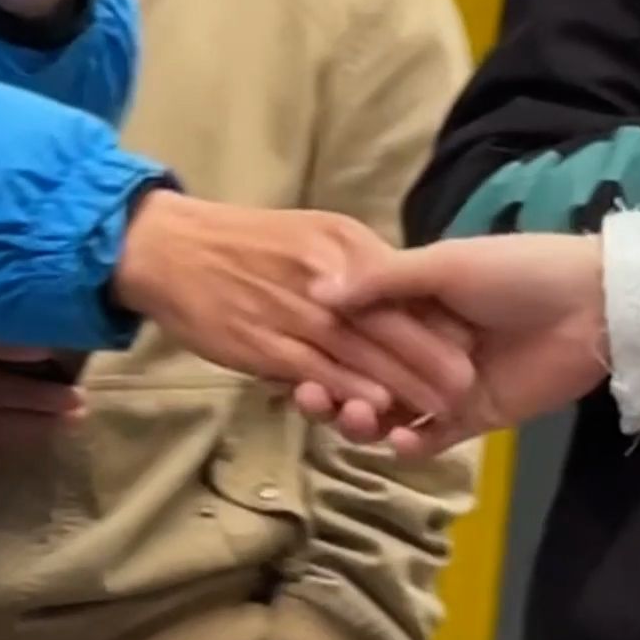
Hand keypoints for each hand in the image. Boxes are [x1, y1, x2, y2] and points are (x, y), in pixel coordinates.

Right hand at [112, 191, 475, 426]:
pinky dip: (346, 390)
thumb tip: (399, 293)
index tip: (470, 339)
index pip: (401, 284)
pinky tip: (375, 408)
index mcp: (341, 244)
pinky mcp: (265, 344)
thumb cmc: (242, 239)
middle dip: (431, 355)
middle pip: (389, 322)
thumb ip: (357, 262)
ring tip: (438, 403)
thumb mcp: (312, 231)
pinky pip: (314, 372)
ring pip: (357, 353)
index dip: (434, 315)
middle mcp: (325, 275)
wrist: (169, 245)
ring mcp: (294, 312)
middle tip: (468, 380)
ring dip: (400, 382)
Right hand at [293, 236, 612, 457]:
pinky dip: (410, 444)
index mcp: (415, 304)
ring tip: (356, 418)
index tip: (292, 360)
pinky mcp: (474, 417)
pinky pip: (431, 439)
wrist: (591, 306)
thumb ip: (384, 282)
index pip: (356, 331)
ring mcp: (447, 385)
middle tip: (313, 398)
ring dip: (366, 420)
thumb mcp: (446, 265)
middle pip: (365, 376)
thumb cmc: (518, 271)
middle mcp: (425, 346)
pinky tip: (400, 440)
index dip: (323, 346)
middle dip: (336, 390)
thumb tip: (316, 291)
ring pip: (391, 412)